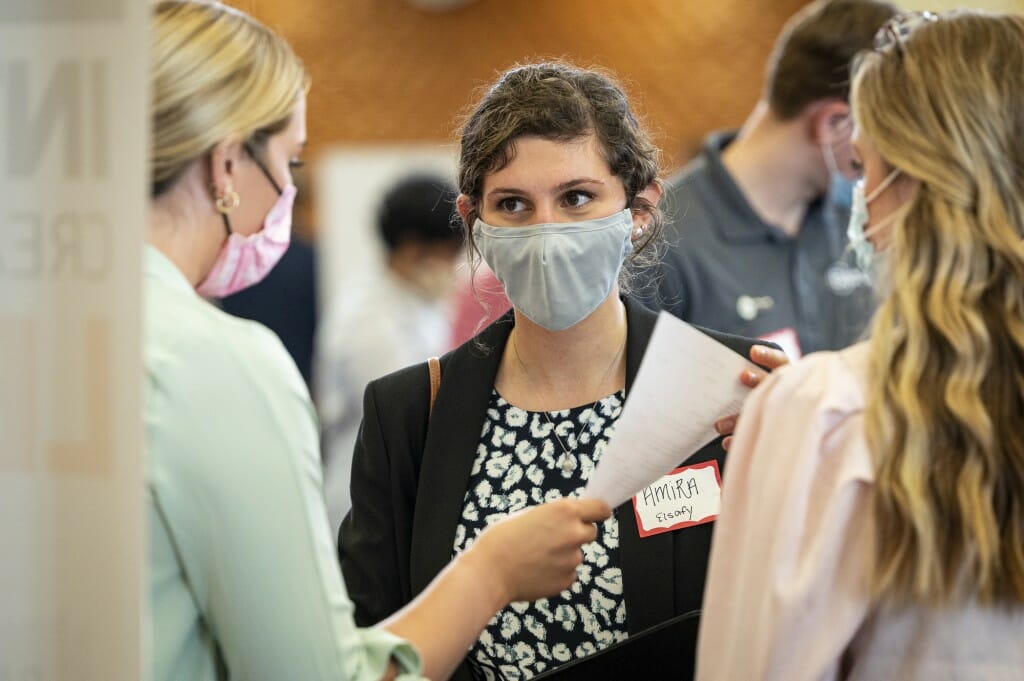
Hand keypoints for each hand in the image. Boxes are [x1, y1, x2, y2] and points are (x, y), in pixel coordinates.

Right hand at [468, 498, 610, 603]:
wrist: (489, 572)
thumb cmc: (501, 539)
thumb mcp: (529, 514)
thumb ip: (554, 516)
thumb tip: (568, 519)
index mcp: (565, 511)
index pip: (600, 508)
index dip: (597, 511)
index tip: (596, 514)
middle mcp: (574, 533)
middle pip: (591, 532)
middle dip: (577, 533)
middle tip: (554, 537)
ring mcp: (572, 559)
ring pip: (576, 554)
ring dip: (563, 554)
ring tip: (535, 557)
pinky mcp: (567, 579)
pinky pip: (568, 572)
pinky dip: (557, 572)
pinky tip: (536, 570)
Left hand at [715, 344, 789, 450]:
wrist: (785, 430)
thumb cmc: (758, 394)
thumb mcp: (757, 382)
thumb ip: (743, 375)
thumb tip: (713, 367)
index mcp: (784, 377)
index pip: (780, 362)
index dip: (768, 356)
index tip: (753, 351)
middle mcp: (783, 394)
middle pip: (771, 386)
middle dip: (757, 380)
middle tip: (743, 375)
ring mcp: (778, 414)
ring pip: (760, 414)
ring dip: (738, 418)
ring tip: (719, 425)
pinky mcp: (769, 434)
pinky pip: (755, 436)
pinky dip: (739, 439)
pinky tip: (725, 442)